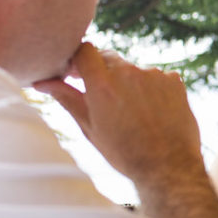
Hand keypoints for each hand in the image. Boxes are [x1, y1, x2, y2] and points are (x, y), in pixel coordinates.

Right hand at [33, 42, 203, 180]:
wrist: (167, 166)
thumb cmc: (123, 152)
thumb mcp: (89, 127)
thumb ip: (67, 98)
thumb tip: (42, 82)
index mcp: (103, 84)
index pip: (85, 50)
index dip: (79, 61)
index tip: (78, 75)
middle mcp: (129, 73)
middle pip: (109, 58)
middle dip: (102, 72)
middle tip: (102, 97)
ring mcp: (155, 75)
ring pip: (134, 69)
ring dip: (128, 82)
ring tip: (131, 113)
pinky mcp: (175, 80)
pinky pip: (157, 77)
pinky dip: (151, 88)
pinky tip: (152, 112)